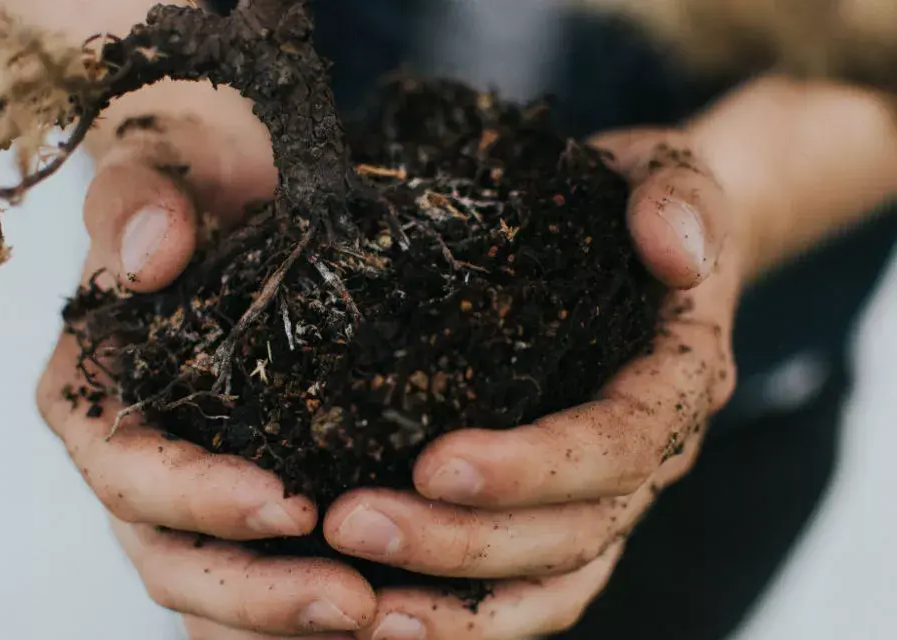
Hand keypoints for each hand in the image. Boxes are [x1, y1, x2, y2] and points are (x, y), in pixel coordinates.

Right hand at [35, 83, 374, 637]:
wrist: (230, 186)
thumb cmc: (189, 181)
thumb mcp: (159, 169)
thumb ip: (138, 204)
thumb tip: (151, 256)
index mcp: (95, 397)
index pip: (132, 473)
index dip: (199, 499)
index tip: (286, 502)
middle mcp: (135, 458)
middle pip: (175, 558)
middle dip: (256, 592)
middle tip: (349, 602)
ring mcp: (191, 487)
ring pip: (217, 589)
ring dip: (285, 619)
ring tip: (372, 618)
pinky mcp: (252, 489)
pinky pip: (264, 570)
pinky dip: (301, 608)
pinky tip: (377, 609)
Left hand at [320, 128, 742, 639]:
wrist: (645, 240)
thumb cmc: (636, 204)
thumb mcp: (664, 173)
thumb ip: (677, 198)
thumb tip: (674, 252)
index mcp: (676, 381)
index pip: (615, 443)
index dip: (532, 467)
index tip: (433, 462)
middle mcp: (649, 456)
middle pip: (573, 532)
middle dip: (463, 542)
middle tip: (352, 524)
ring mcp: (608, 493)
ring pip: (551, 583)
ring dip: (459, 605)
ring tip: (361, 609)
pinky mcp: (564, 508)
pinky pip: (528, 587)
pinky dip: (466, 615)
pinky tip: (387, 615)